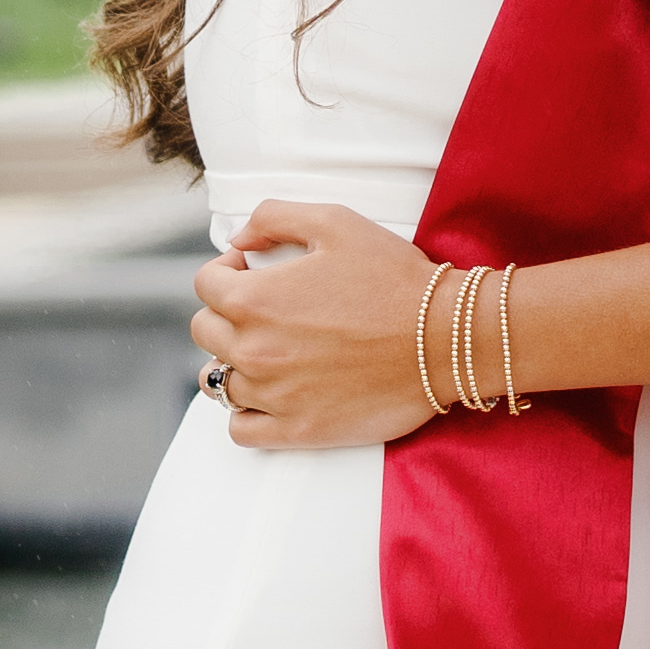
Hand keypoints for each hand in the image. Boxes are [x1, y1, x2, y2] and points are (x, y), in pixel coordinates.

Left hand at [192, 200, 444, 451]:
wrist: (445, 338)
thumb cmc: (394, 278)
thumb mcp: (336, 222)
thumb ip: (274, 217)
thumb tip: (238, 239)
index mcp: (255, 300)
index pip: (205, 284)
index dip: (227, 270)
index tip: (253, 271)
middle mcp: (254, 351)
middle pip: (204, 332)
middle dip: (226, 314)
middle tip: (265, 309)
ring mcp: (274, 396)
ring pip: (218, 381)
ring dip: (235, 362)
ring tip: (269, 351)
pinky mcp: (298, 431)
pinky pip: (240, 429)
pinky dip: (245, 412)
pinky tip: (271, 394)